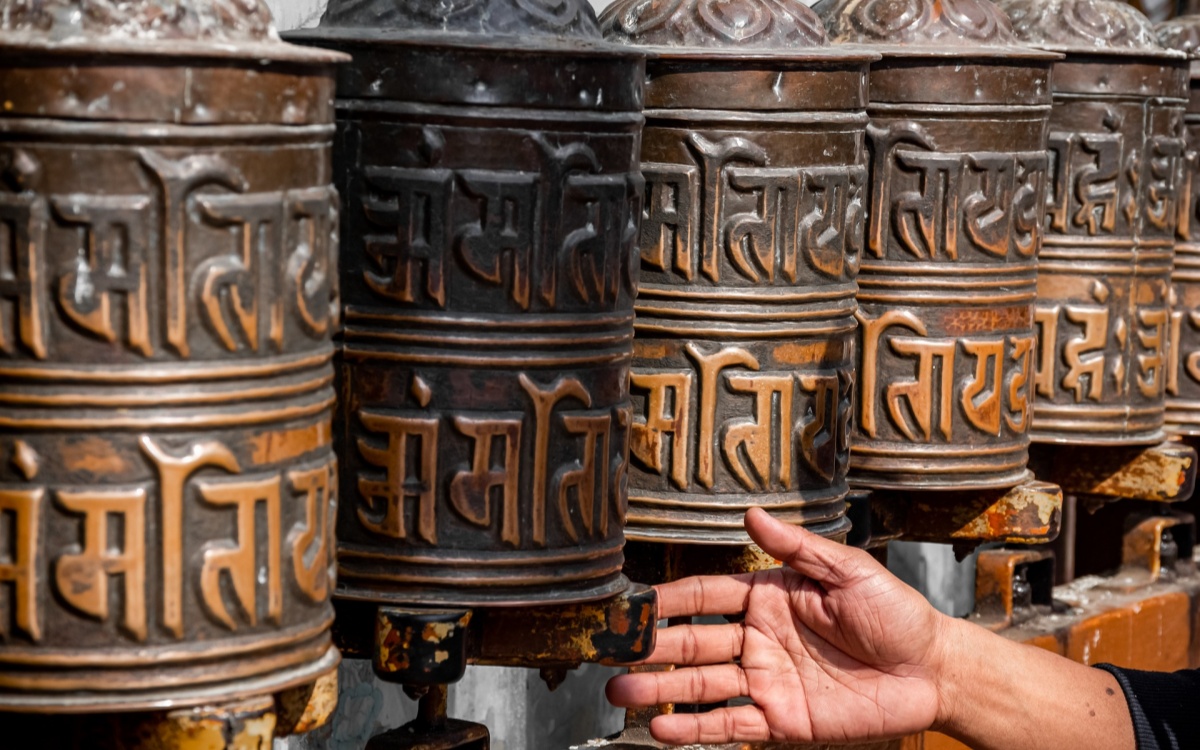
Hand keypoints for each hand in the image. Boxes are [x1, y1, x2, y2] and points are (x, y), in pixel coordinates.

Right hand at [606, 507, 951, 744]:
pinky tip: (664, 728)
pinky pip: (729, 724)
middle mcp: (759, 638)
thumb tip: (752, 514)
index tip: (635, 602)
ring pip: (701, 685)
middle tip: (614, 653)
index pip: (706, 595)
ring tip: (622, 693)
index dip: (670, 599)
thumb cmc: (896, 614)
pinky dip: (695, 728)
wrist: (933, 670)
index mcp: (769, 597)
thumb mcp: (848, 569)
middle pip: (692, 641)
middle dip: (651, 647)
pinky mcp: (781, 720)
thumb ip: (796, 547)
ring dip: (660, 689)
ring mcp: (767, 681)